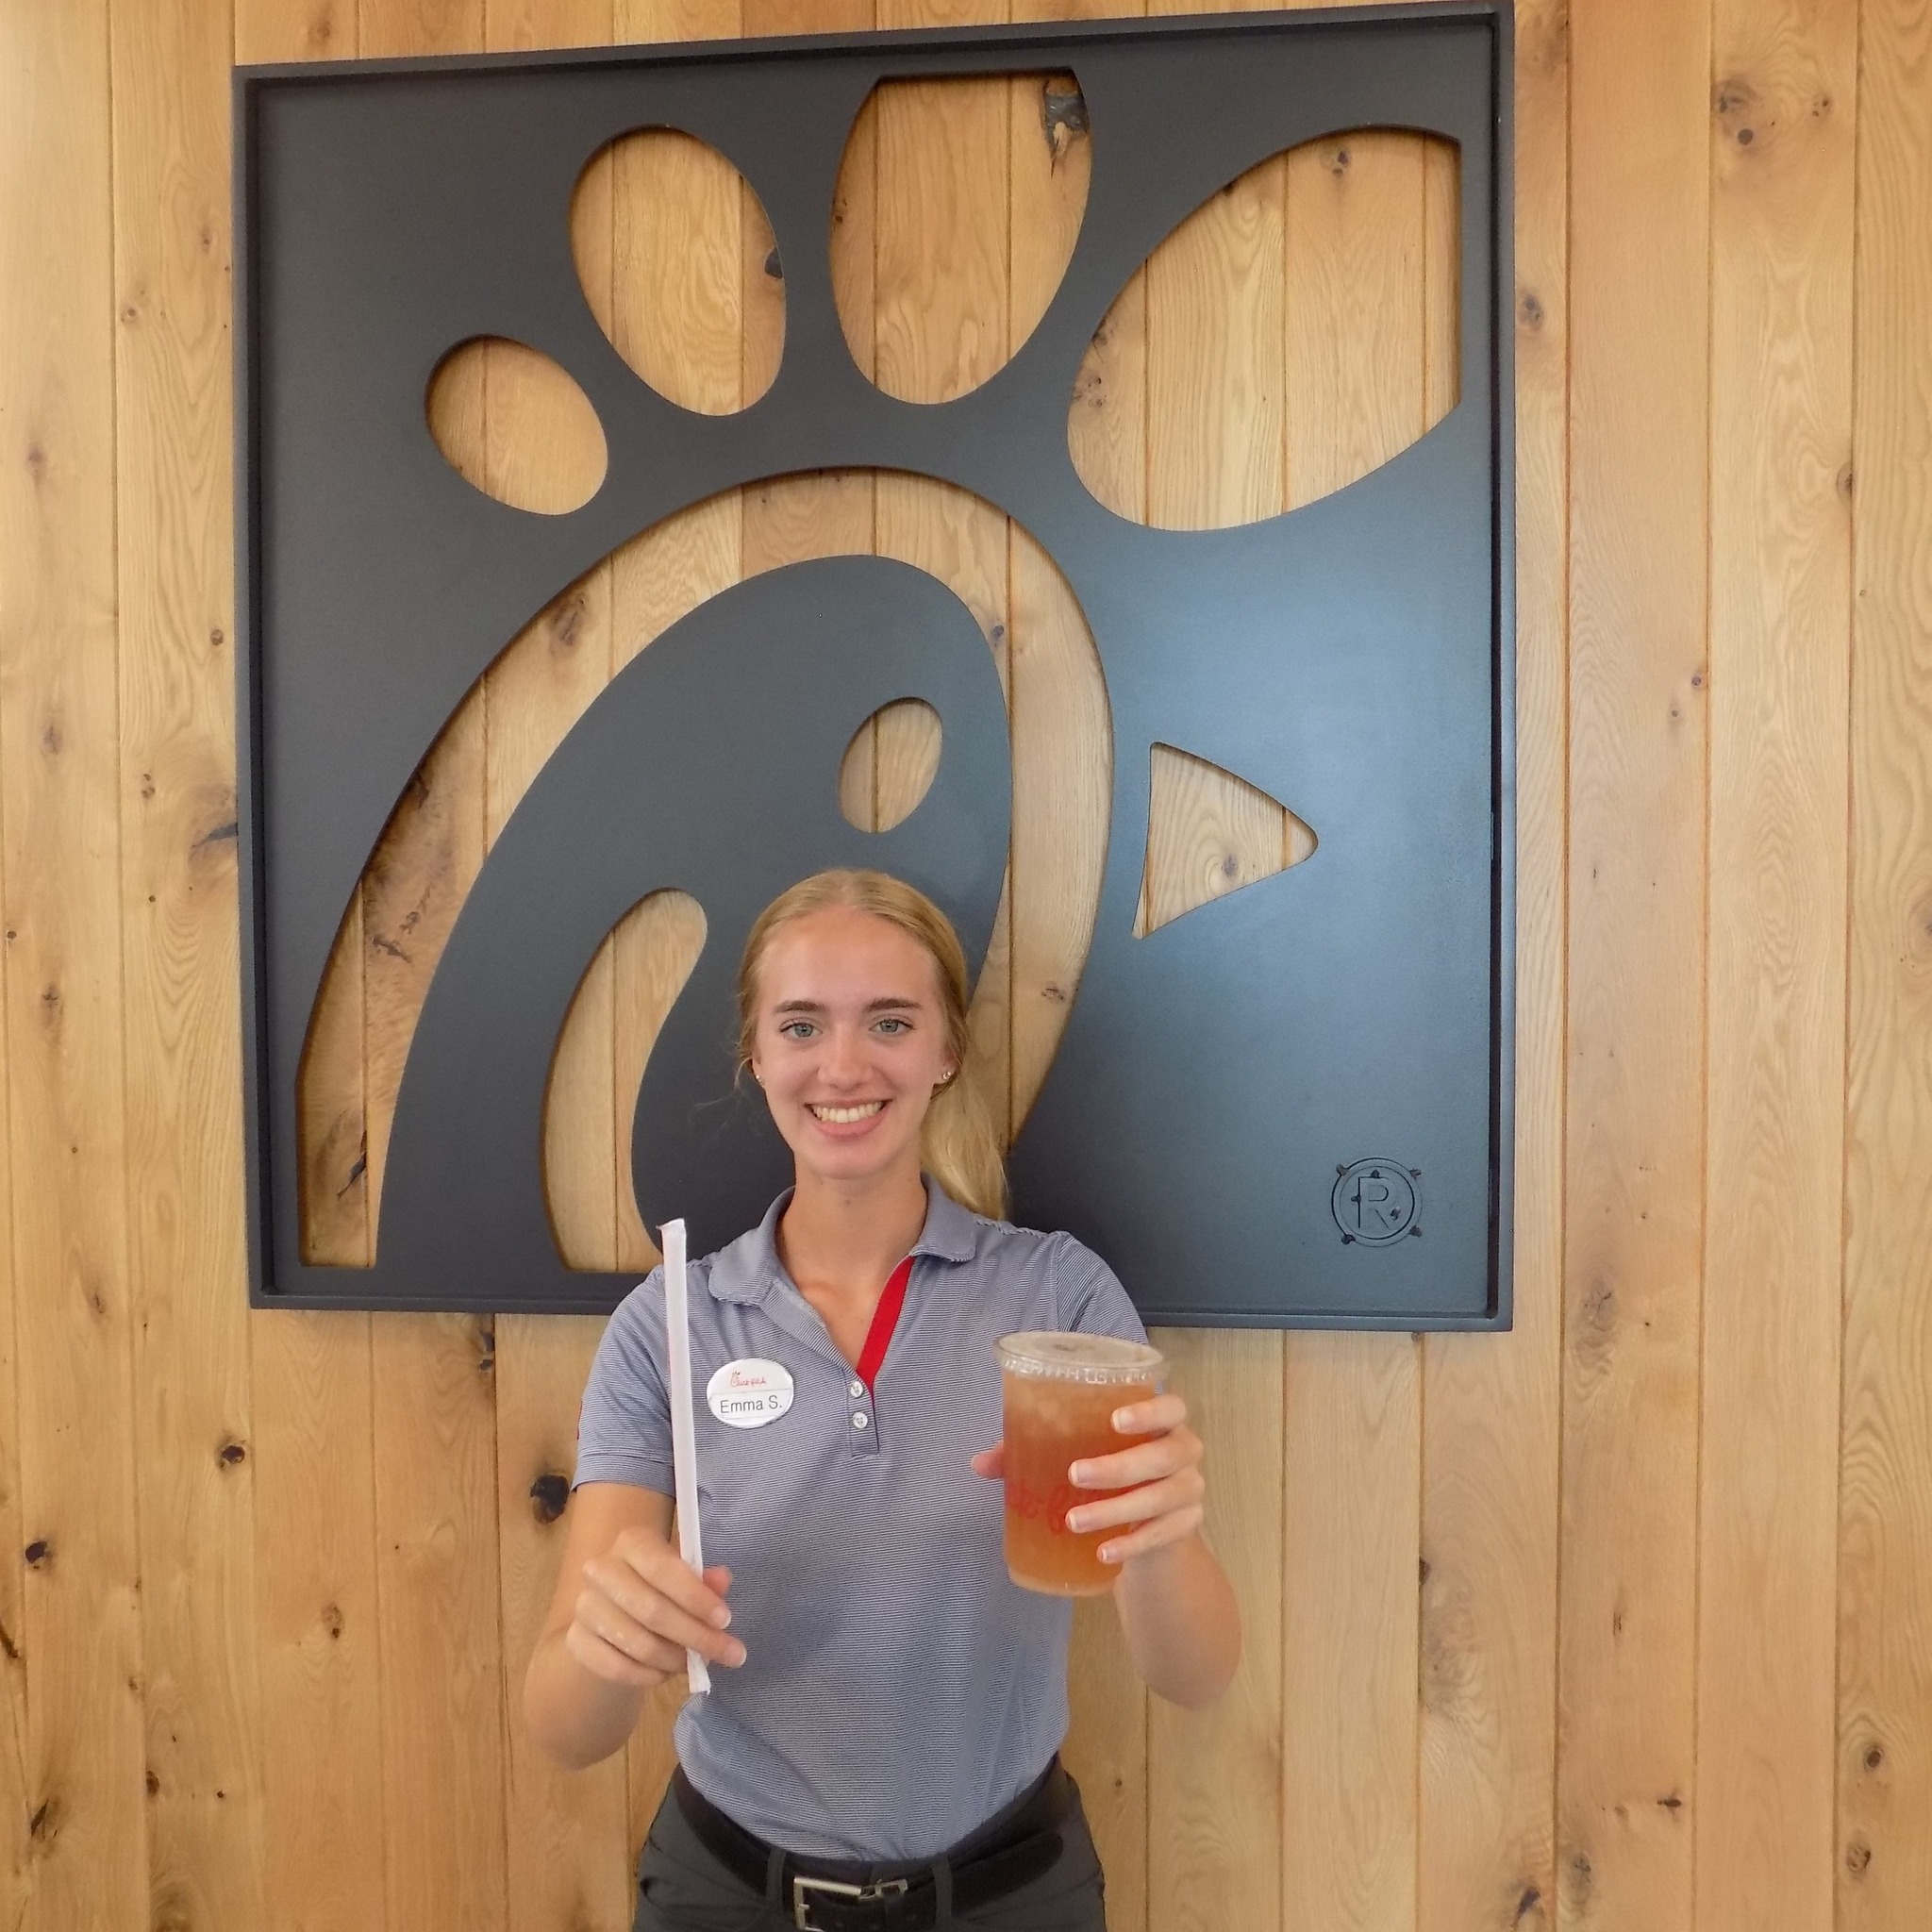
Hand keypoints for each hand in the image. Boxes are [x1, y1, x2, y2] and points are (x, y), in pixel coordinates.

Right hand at [563, 1527, 745, 1688]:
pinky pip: (617, 1668)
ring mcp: (584, 1606)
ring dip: (674, 1659)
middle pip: (651, 1610)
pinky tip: (665, 1673)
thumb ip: (704, 1581)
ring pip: (638, 1644)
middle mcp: (602, 1569)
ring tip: (693, 1663)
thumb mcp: (685, 1578)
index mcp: (632, 1542)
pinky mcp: (575, 1640)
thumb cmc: (658, 1590)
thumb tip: (721, 1581)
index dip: (696, 1597)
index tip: (726, 1620)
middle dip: (695, 1636)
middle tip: (728, 1653)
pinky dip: (648, 1676)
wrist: (611, 1616)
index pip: (663, 1569)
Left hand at [970, 1392, 1207, 1567]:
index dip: (1149, 1410)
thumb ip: (1032, 1449)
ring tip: (1075, 1521)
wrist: (1151, 1516)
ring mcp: (1190, 1490)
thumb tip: (979, 1464)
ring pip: (1162, 1498)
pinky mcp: (1186, 1526)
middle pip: (1165, 1454)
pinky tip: (1104, 1552)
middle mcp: (1183, 1451)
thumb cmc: (1111, 1465)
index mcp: (1162, 1421)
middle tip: (1074, 1475)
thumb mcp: (1079, 1451)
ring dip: (1117, 1509)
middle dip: (1120, 1466)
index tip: (1114, 1420)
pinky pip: (1163, 1535)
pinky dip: (1132, 1543)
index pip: (1172, 1406)